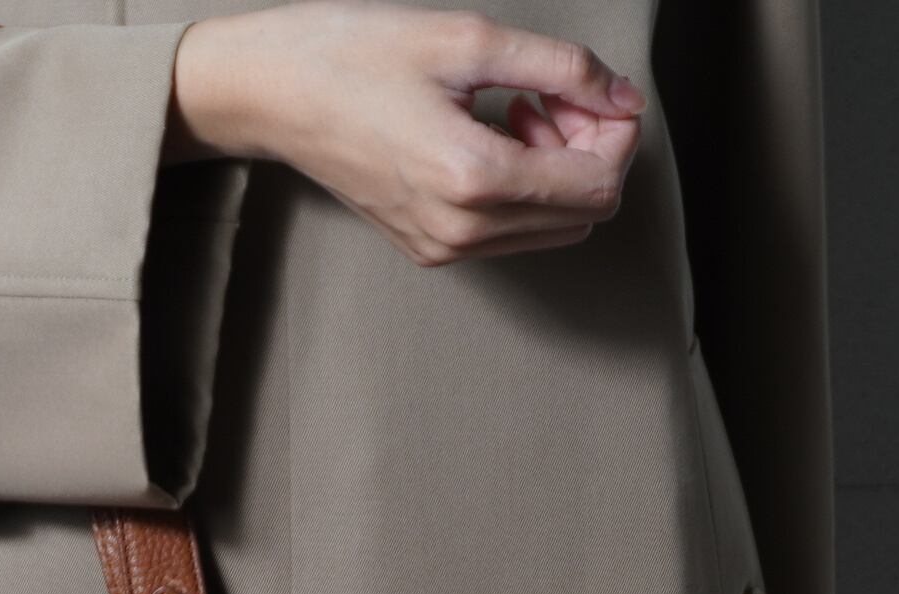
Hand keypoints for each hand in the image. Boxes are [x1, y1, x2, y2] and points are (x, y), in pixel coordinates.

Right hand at [169, 4, 644, 265]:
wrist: (275, 95)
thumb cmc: (355, 56)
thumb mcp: (469, 40)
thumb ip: (561, 68)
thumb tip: (623, 97)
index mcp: (473, 179)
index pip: (598, 184)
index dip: (616, 133)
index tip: (591, 90)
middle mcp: (461, 230)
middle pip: (584, 214)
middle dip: (591, 152)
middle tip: (553, 96)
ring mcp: (443, 248)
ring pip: (553, 230)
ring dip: (559, 172)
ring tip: (519, 112)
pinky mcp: (428, 249)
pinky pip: (511, 235)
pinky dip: (524, 190)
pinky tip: (494, 138)